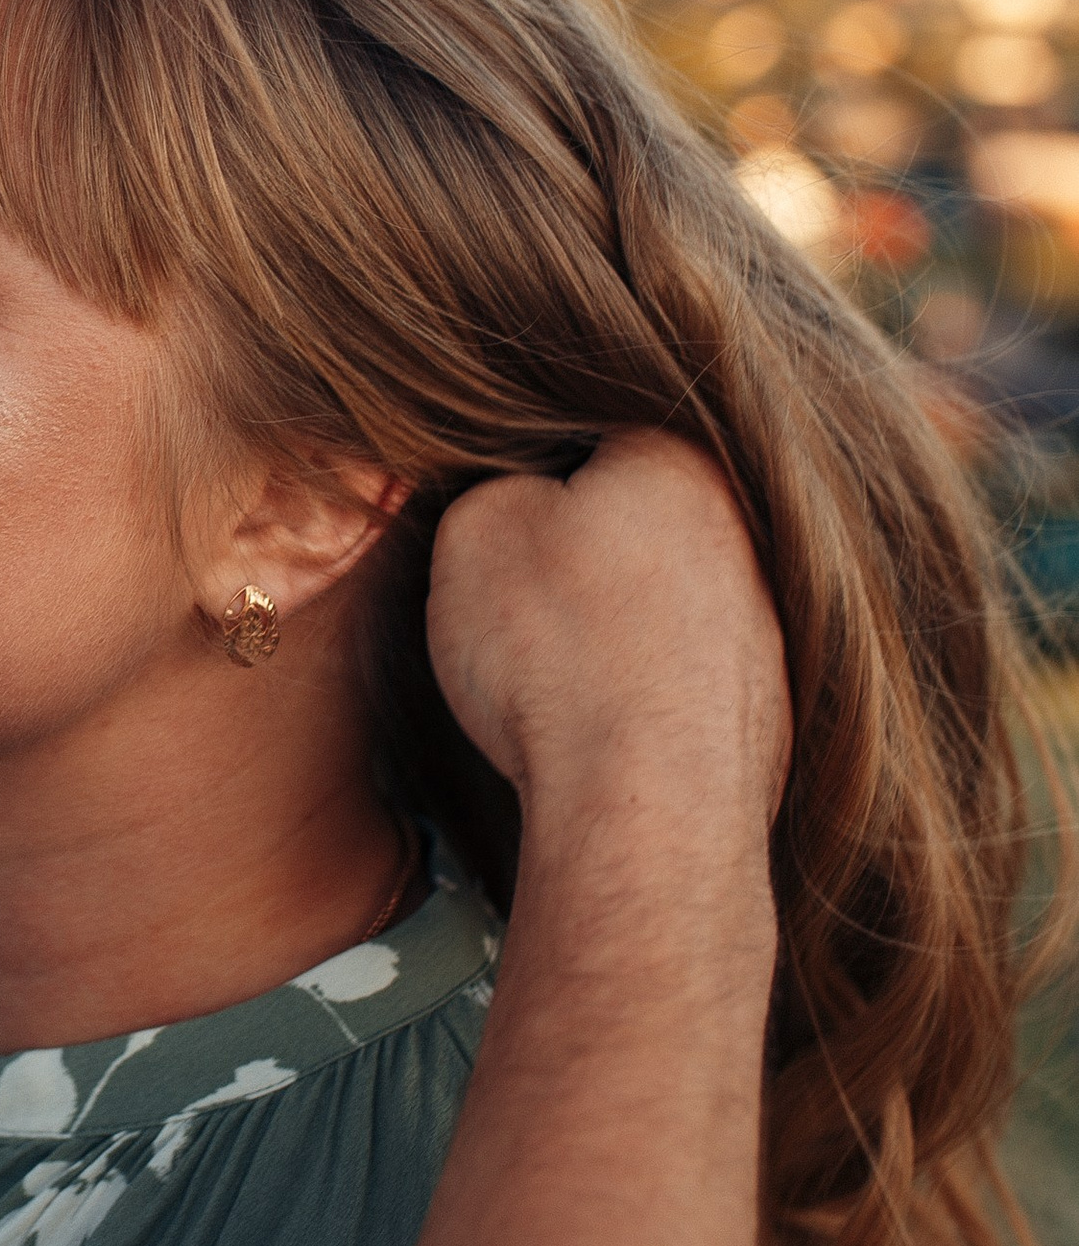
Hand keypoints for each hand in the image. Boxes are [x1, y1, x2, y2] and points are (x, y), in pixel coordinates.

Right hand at [427, 430, 788, 825]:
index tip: (499, 526)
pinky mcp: (769, 712)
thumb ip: (498, 487)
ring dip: (617, 626)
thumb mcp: (475, 528)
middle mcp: (749, 535)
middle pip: (638, 520)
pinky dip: (645, 695)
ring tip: (559, 676)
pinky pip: (685, 678)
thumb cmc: (558, 655)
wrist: (645, 811)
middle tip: (521, 602)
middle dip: (581, 554)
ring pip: (664, 602)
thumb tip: (526, 501)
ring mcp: (770, 630)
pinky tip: (602, 727)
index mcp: (683, 462)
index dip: (528, 477)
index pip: (591, 435)